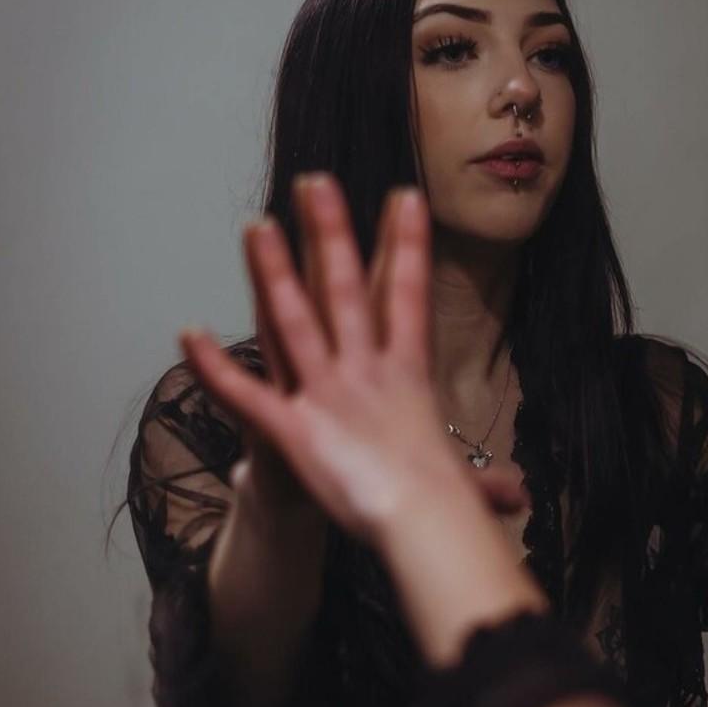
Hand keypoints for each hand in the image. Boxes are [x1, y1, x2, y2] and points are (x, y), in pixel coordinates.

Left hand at [181, 173, 544, 664]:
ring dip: (271, 273)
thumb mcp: (466, 488)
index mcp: (408, 376)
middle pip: (344, 291)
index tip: (404, 199)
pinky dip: (214, 368)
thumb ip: (486, 488)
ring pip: (292, 321)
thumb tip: (519, 502)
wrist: (422, 524)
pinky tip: (188, 336)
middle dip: (330, 233)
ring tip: (255, 225)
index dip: (408, 246)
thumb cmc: (444, 507)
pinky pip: (246, 394)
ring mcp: (327, 396)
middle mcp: (365, 373)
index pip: (409, 298)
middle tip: (315, 183)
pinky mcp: (291, 429)